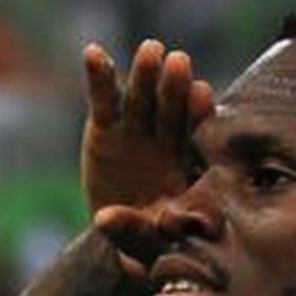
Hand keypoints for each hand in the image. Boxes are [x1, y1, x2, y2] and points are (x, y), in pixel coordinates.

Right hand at [81, 38, 212, 226]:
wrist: (126, 233)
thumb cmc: (150, 241)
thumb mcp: (146, 245)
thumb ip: (134, 231)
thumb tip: (104, 220)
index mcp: (189, 165)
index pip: (197, 137)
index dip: (198, 116)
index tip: (202, 94)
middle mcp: (167, 141)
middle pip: (172, 110)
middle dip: (175, 87)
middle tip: (179, 62)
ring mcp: (137, 131)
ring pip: (143, 99)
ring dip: (145, 73)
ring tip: (150, 50)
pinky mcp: (106, 127)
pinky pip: (104, 99)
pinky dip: (99, 76)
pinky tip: (93, 53)